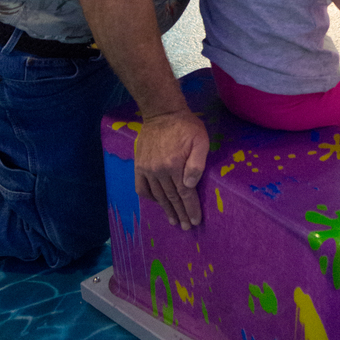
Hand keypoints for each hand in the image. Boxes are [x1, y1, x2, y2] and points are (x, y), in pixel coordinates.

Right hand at [134, 108, 209, 228]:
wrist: (162, 112)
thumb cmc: (186, 125)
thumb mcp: (200, 140)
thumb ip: (197, 163)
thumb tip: (190, 186)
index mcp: (175, 166)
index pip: (185, 194)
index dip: (191, 209)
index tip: (195, 221)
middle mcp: (159, 171)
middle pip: (172, 198)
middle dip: (180, 214)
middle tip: (186, 227)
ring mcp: (147, 169)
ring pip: (158, 195)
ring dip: (166, 210)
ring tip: (174, 220)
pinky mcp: (139, 165)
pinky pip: (142, 187)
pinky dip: (149, 197)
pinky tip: (157, 203)